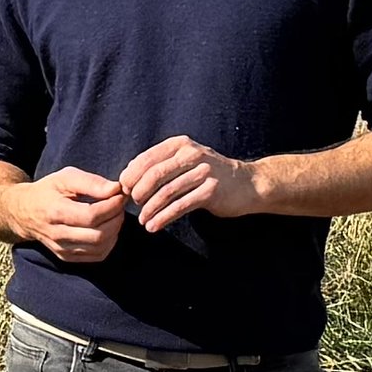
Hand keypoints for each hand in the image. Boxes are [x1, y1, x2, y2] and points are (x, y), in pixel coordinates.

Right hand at [14, 166, 130, 263]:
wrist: (24, 213)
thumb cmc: (48, 191)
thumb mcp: (65, 177)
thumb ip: (91, 182)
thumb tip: (116, 189)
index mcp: (55, 212)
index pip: (91, 216)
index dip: (112, 206)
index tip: (120, 194)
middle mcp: (57, 235)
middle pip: (98, 235)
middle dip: (116, 218)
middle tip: (120, 204)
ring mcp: (62, 249)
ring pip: (100, 247)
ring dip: (115, 230)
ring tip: (115, 215)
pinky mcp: (67, 257)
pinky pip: (97, 256)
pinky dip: (109, 242)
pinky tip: (108, 228)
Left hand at [115, 136, 253, 230]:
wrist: (248, 184)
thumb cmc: (210, 174)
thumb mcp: (186, 160)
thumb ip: (161, 163)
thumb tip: (128, 173)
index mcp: (181, 145)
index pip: (148, 158)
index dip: (131, 175)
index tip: (124, 190)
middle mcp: (192, 154)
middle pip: (155, 174)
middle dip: (138, 192)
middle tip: (133, 205)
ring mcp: (203, 172)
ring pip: (167, 192)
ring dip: (150, 209)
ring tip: (142, 220)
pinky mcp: (211, 191)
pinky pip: (180, 206)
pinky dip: (163, 218)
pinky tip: (153, 226)